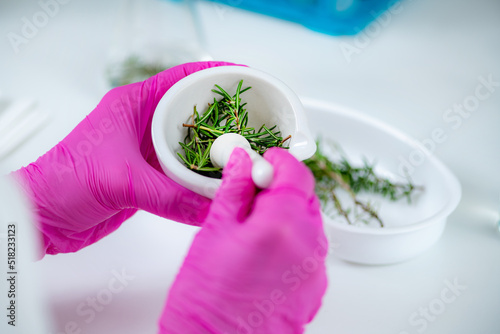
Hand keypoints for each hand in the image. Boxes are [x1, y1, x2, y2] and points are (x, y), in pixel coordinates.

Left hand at [12, 61, 236, 255]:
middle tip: (257, 123)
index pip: (184, 78)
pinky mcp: (151, 175)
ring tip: (247, 153)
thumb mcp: (122, 181)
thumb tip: (213, 207)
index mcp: (136, 105)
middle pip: (195, 110)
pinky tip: (221, 181)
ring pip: (193, 143)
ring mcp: (149, 149)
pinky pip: (185, 171)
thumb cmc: (67, 182)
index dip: (217, 75)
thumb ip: (170, 195)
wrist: (45, 215)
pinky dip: (203, 176)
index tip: (247, 79)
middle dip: (226, 115)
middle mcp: (145, 123)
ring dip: (217, 149)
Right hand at [159, 148, 327, 333]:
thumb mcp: (214, 233)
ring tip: (254, 228)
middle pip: (305, 196)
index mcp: (281, 225)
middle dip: (281, 188)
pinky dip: (292, 240)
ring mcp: (315, 269)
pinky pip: (309, 250)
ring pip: (308, 222)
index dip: (279, 160)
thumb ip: (234, 190)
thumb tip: (241, 162)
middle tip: (253, 193)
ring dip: (287, 214)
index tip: (263, 160)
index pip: (296, 173)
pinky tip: (264, 252)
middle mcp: (307, 246)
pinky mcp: (315, 287)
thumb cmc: (206, 299)